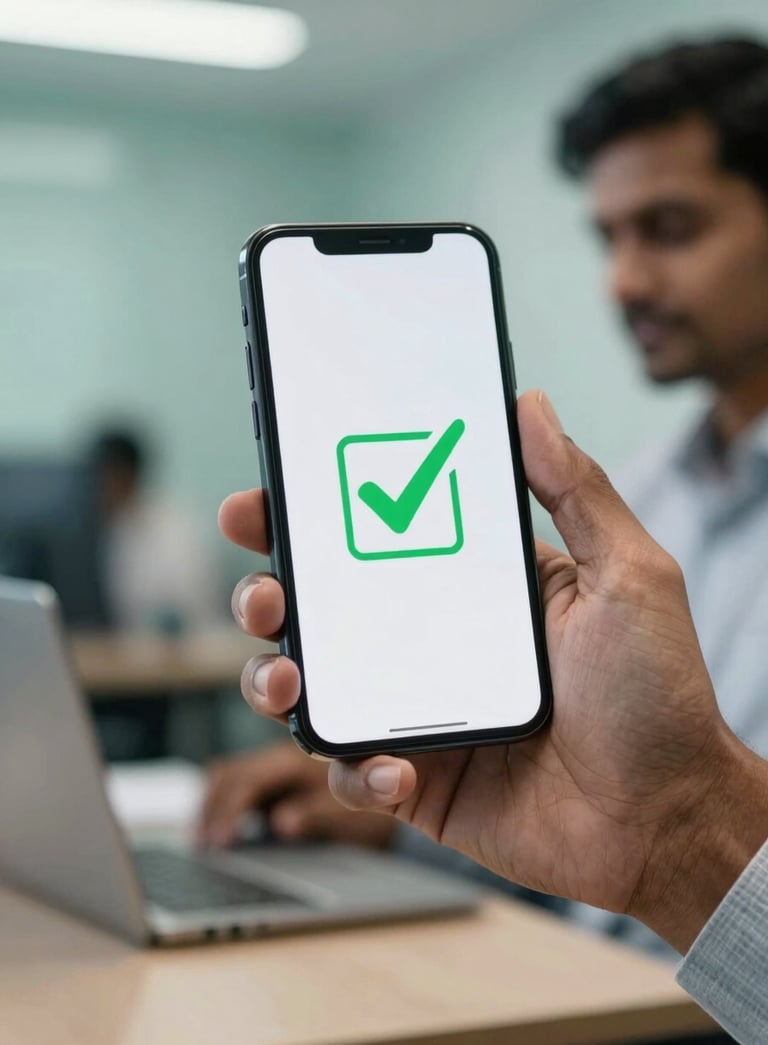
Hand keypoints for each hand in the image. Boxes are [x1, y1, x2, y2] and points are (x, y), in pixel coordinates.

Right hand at [220, 390, 767, 951]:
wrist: (664, 820)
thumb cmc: (657, 698)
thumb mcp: (626, 577)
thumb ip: (577, 491)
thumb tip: (532, 409)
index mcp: (474, 589)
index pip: (376, 538)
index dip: (312, 517)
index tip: (268, 497)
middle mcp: (434, 645)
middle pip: (322, 610)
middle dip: (267, 594)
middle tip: (263, 594)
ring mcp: (419, 713)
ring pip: (316, 687)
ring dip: (275, 679)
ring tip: (285, 680)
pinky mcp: (416, 780)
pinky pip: (352, 770)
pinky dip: (354, 769)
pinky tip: (392, 769)